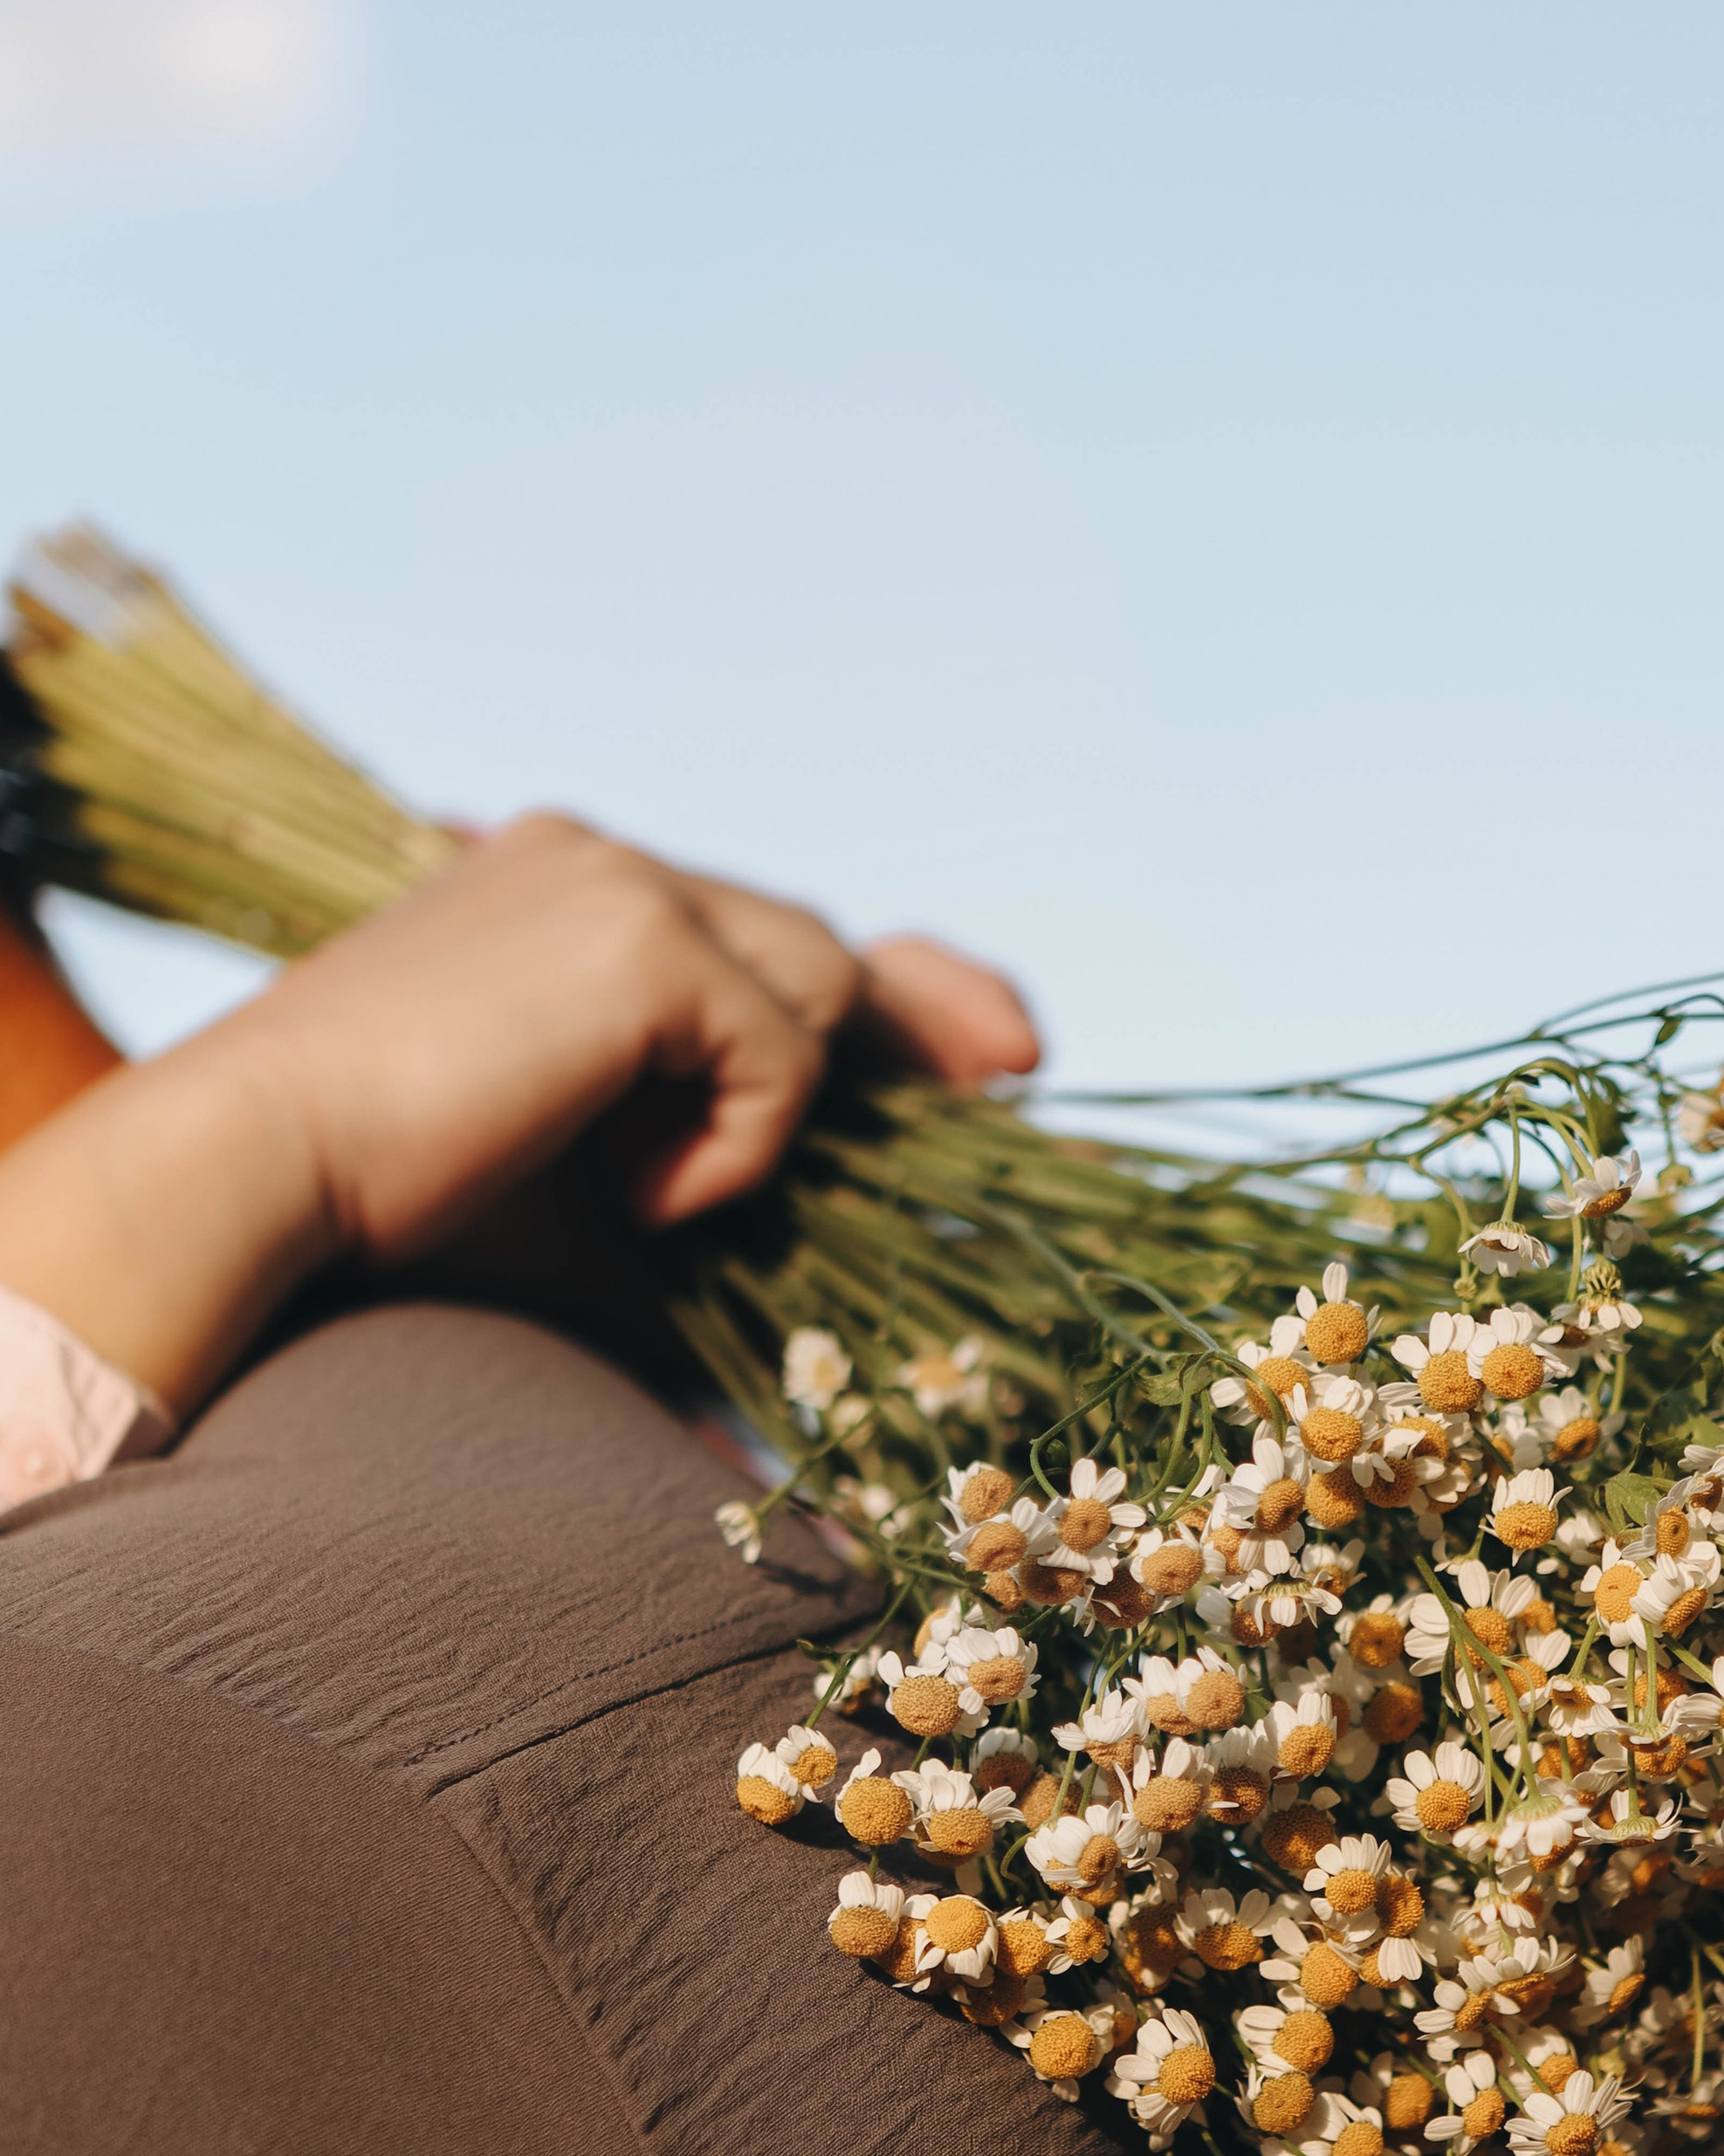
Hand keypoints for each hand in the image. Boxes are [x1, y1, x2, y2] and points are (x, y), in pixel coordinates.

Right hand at [0, 815, 1038, 1412]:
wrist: (269, 1171)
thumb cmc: (406, 1215)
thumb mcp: (594, 1185)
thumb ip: (717, 1177)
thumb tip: (853, 1295)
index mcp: (566, 895)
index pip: (765, 929)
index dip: (898, 991)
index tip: (1002, 1056)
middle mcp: (599, 860)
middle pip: (820, 941)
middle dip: (930, 1017)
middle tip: (1023, 1071)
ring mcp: (620, 879)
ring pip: (814, 989)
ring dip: (773, 1117)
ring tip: (649, 1200)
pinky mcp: (635, 934)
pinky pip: (777, 1050)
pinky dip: (737, 1142)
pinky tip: (635, 1196)